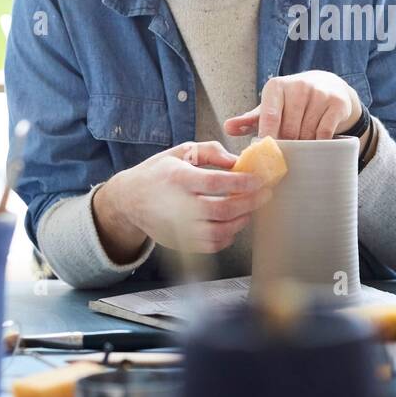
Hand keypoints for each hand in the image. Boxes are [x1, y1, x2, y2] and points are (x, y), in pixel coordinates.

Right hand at [91, 141, 270, 259]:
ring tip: (250, 208)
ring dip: (242, 220)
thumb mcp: (181, 152)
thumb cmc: (158, 173)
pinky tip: (233, 223)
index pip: (215, 183)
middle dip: (250, 202)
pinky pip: (212, 245)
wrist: (130, 200)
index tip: (259, 180)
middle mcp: (178, 206)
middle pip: (222, 210)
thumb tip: (237, 161)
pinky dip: (228, 236)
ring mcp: (179, 228)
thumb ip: (211, 151)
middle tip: (265, 194)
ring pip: (220, 231)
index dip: (241, 182)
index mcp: (178, 179)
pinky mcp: (180, 243)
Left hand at [224, 70, 361, 140]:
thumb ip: (249, 120)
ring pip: (307, 133)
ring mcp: (319, 94)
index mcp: (276, 86)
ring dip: (303, 145)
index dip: (269, 137)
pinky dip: (319, 143)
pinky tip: (316, 142)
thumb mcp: (270, 107)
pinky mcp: (337, 103)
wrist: (327, 86)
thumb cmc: (292, 102)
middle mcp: (298, 86)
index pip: (269, 117)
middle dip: (287, 144)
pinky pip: (325, 133)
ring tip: (301, 145)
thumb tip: (227, 128)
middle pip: (289, 130)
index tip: (268, 152)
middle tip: (287, 151)